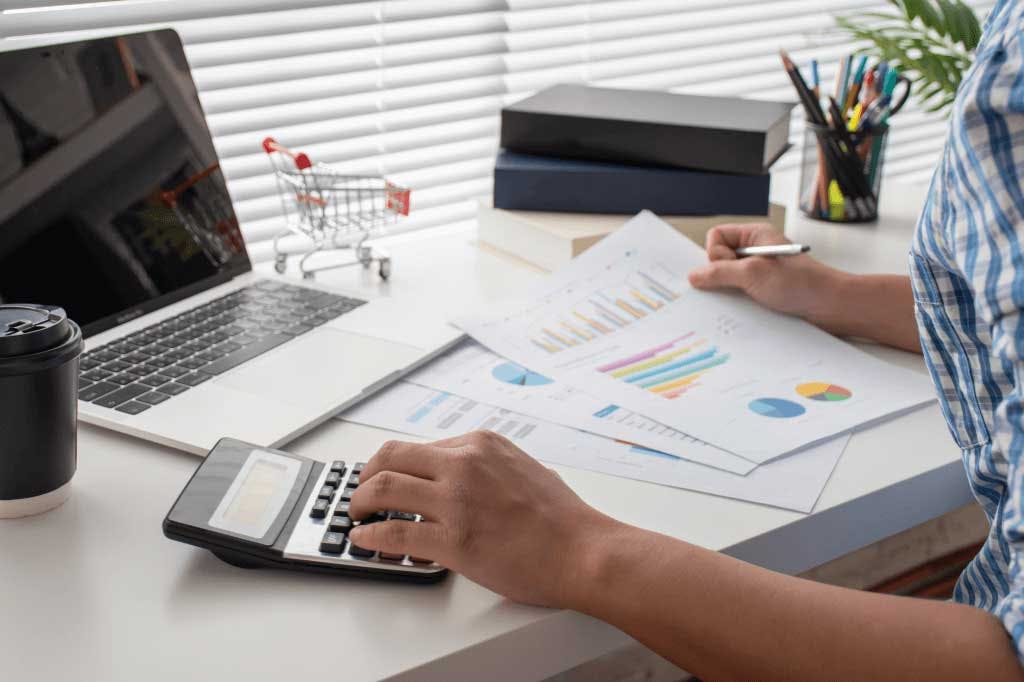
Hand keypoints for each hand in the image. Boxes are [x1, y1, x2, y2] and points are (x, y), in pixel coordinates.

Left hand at [348, 431, 618, 607]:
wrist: (582, 551)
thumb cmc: (563, 519)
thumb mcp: (525, 468)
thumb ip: (492, 467)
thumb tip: (472, 477)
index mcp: (481, 444)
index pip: (419, 447)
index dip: (394, 465)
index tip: (385, 478)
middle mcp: (464, 463)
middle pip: (390, 458)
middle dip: (366, 477)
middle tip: (361, 495)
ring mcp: (456, 500)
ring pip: (384, 489)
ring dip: (361, 503)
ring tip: (357, 517)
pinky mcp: (452, 539)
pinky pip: (394, 533)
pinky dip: (370, 536)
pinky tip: (365, 540)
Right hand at [687, 223, 839, 320]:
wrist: (829, 307)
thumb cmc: (802, 283)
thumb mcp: (753, 274)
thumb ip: (719, 273)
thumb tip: (694, 276)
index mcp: (754, 236)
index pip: (716, 236)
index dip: (715, 253)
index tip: (730, 267)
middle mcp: (754, 252)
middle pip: (718, 259)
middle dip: (721, 274)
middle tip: (739, 283)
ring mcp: (758, 271)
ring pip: (727, 279)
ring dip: (732, 290)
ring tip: (751, 296)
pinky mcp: (761, 290)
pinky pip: (737, 294)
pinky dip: (739, 301)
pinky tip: (752, 306)